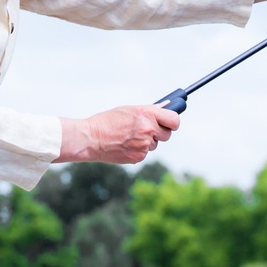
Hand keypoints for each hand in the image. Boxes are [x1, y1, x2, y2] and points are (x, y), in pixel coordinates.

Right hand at [56, 104, 179, 163]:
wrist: (91, 138)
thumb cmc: (109, 121)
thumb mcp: (130, 110)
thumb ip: (149, 111)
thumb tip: (166, 109)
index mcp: (147, 114)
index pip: (174, 120)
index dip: (172, 122)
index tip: (170, 122)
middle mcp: (148, 129)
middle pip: (167, 134)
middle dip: (159, 133)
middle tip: (147, 129)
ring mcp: (144, 145)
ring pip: (154, 145)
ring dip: (147, 142)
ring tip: (129, 136)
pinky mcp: (138, 157)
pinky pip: (144, 153)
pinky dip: (138, 150)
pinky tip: (125, 145)